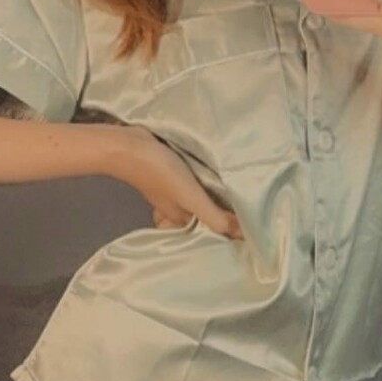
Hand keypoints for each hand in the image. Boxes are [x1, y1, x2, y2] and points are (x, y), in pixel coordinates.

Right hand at [108, 125, 243, 239]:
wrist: (128, 144)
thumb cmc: (159, 173)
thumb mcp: (191, 198)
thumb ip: (214, 217)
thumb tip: (242, 236)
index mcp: (181, 220)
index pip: (208, 232)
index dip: (228, 230)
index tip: (253, 226)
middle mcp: (178, 208)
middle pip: (205, 215)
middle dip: (224, 212)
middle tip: (253, 206)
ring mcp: (174, 190)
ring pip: (200, 198)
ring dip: (216, 194)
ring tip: (243, 189)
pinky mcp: (173, 172)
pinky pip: (194, 182)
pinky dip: (206, 180)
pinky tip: (220, 173)